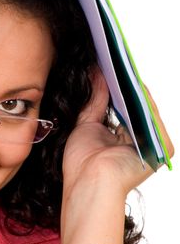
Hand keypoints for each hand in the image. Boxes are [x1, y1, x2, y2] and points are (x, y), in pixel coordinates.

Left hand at [59, 69, 173, 243]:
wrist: (89, 183)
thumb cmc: (83, 164)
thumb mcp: (86, 124)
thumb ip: (95, 100)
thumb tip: (97, 72)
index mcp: (125, 141)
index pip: (125, 109)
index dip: (118, 88)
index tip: (109, 66)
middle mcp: (141, 143)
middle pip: (136, 108)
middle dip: (125, 85)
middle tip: (115, 59)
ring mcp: (152, 145)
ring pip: (145, 110)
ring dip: (134, 89)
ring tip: (122, 65)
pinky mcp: (161, 148)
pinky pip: (152, 116)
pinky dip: (143, 99)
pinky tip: (132, 82)